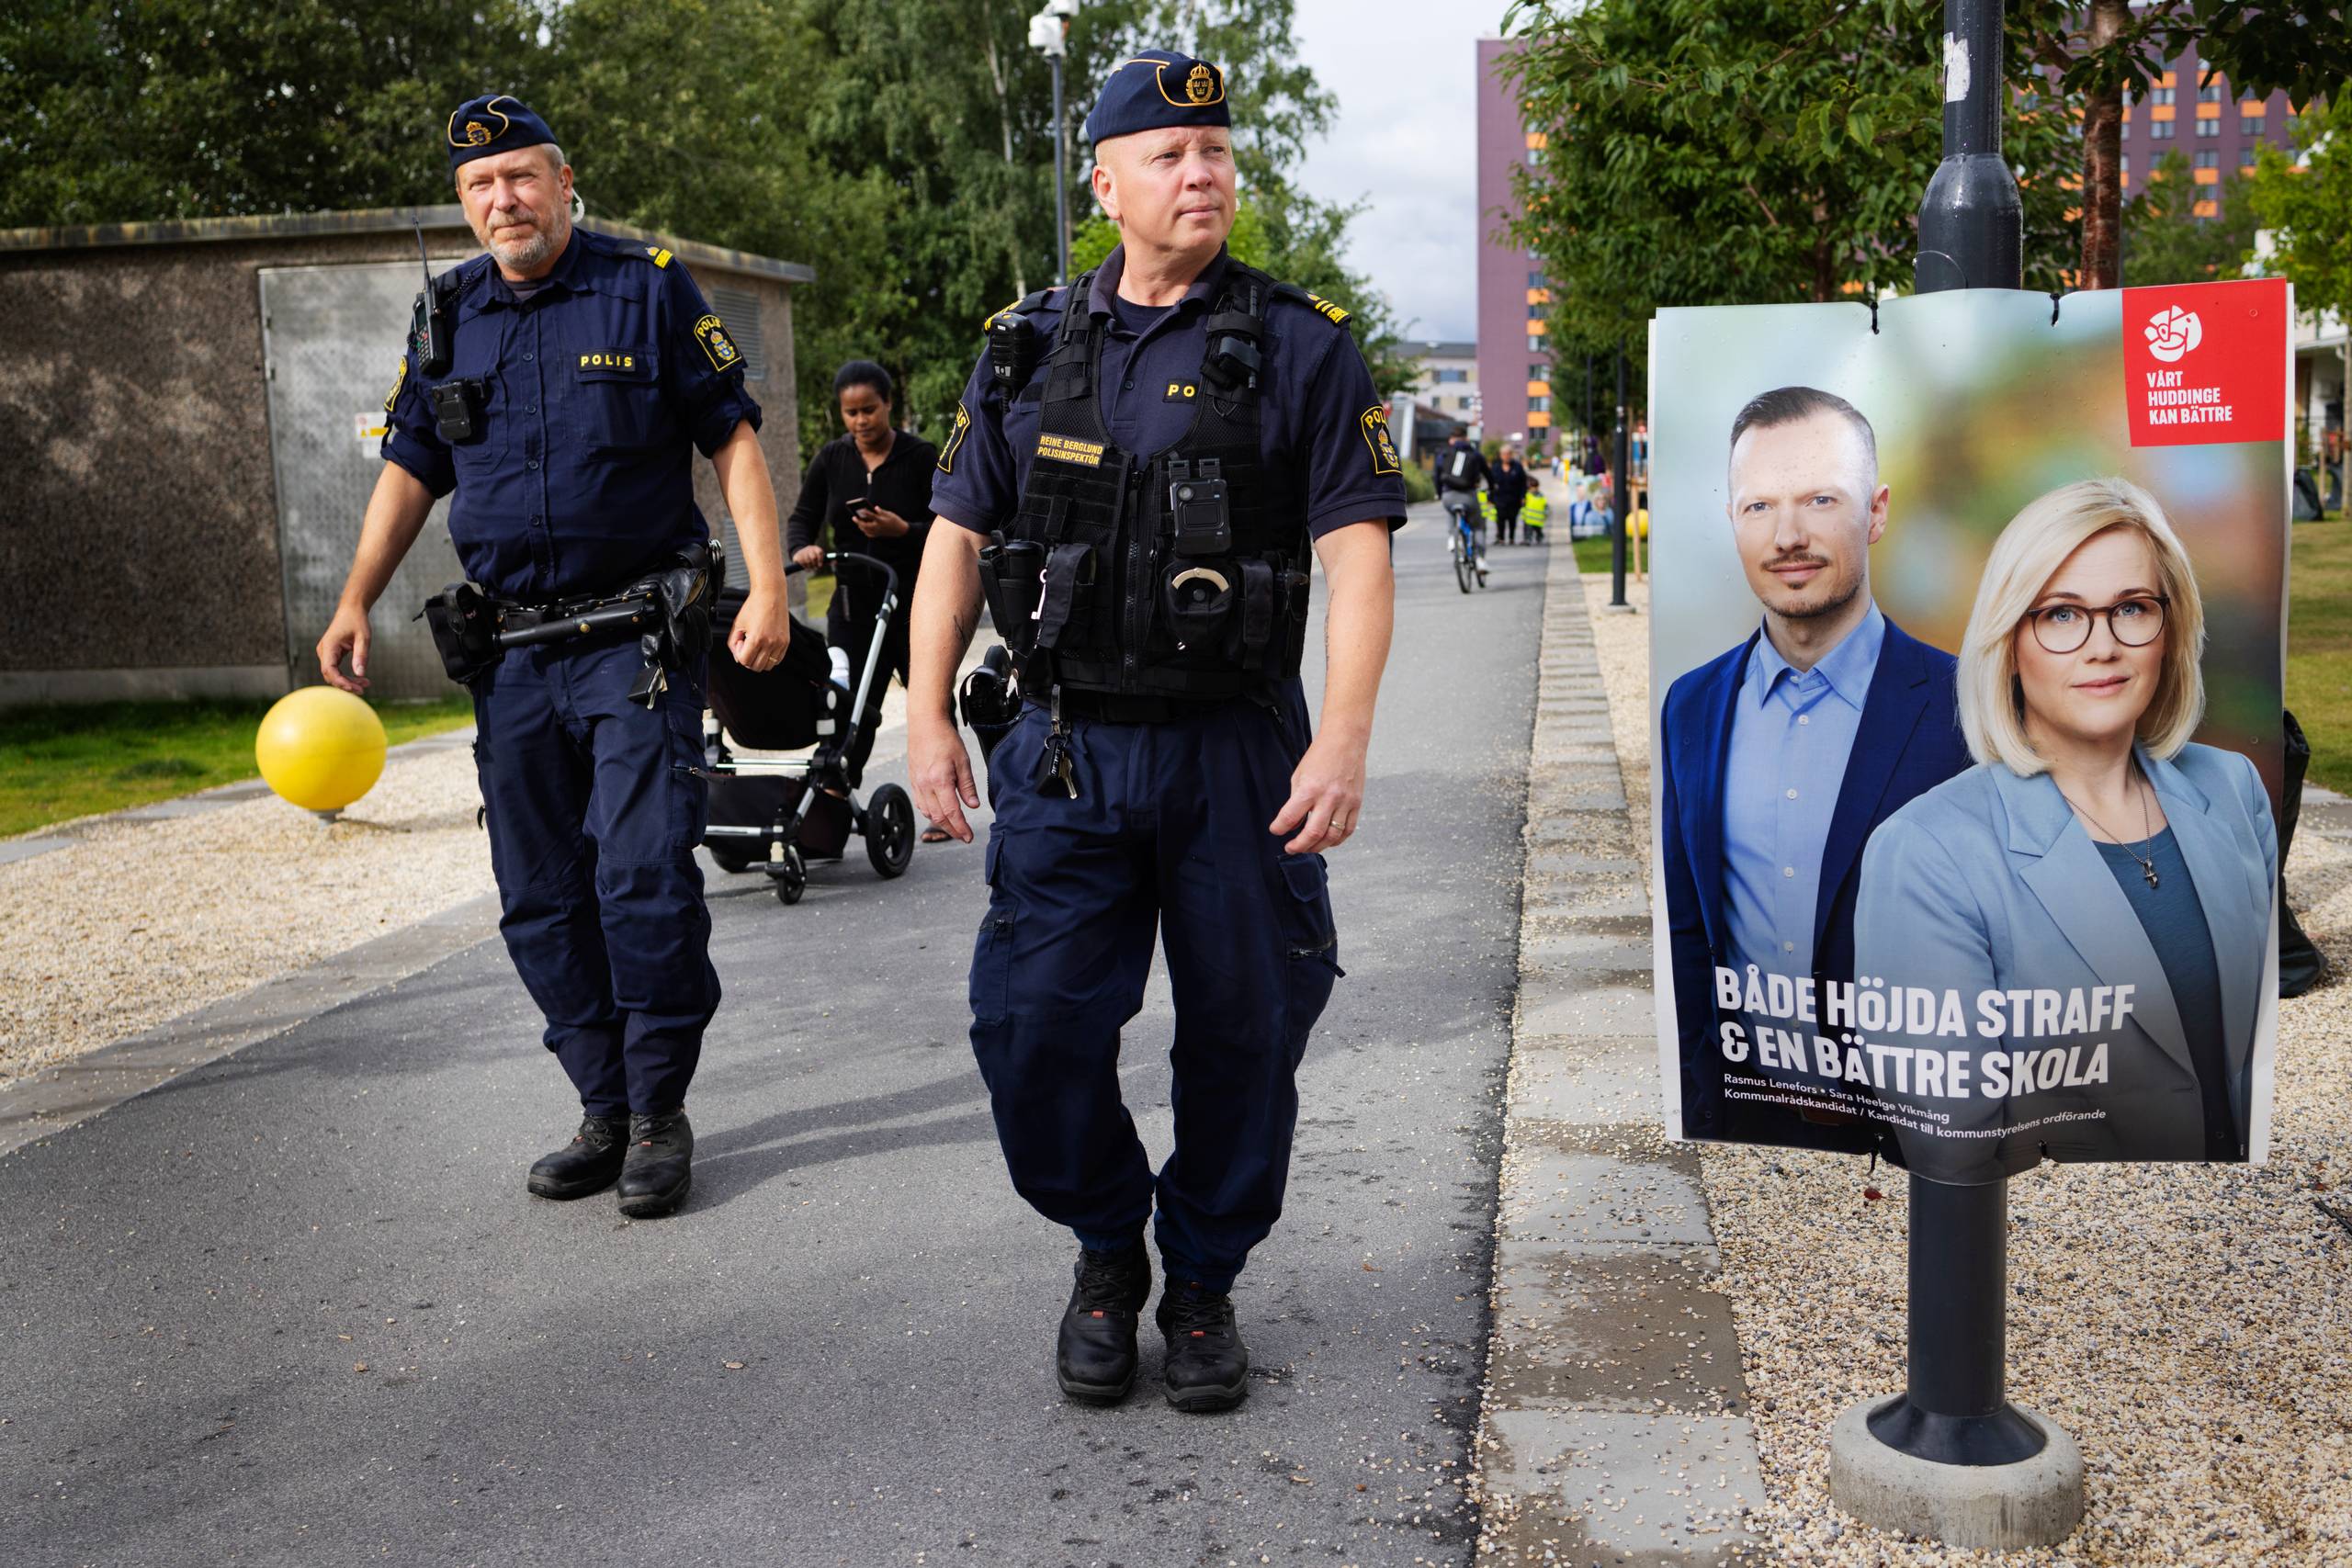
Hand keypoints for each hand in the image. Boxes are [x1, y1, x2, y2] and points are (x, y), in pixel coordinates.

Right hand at [317, 602, 371, 692]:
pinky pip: (336, 670)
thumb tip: (360, 674)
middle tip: (364, 689)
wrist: (351, 610)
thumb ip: (361, 655)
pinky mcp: (331, 655)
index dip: (340, 682)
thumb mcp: (363, 638)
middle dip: (346, 684)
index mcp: (329, 646)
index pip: (329, 669)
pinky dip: (346, 676)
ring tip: (365, 683)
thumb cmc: (357, 621)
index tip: (355, 688)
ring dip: (347, 681)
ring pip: (333, 674)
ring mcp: (326, 653)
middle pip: (330, 675)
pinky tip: (360, 679)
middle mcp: (323, 650)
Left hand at [728, 583, 790, 671]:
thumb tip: (738, 659)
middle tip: (748, 645)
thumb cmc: (753, 606)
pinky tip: (765, 646)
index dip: (739, 655)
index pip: (744, 661)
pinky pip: (777, 660)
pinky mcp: (786, 642)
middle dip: (748, 659)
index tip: (741, 642)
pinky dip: (770, 658)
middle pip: (756, 666)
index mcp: (756, 638)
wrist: (771, 594)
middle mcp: (770, 642)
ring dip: (759, 660)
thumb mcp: (738, 624)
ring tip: (757, 647)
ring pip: (768, 666)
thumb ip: (733, 643)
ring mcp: (780, 643)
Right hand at [792, 544, 824, 571]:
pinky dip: (805, 567)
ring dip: (810, 567)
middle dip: (815, 564)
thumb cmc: (813, 556)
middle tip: (815, 568)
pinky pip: (802, 563)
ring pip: (807, 561)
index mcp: (816, 548)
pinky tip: (806, 568)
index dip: (820, 560)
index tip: (820, 565)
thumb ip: (827, 560)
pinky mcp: (798, 555)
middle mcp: (809, 549)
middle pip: (813, 557)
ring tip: (811, 568)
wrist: (800, 552)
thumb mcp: (820, 557)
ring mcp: (803, 551)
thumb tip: (835, 562)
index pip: (819, 552)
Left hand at [854, 505, 909, 537]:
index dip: (865, 512)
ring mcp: (878, 532)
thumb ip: (881, 511)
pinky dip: (865, 531)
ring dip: (860, 526)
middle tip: (853, 517)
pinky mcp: (878, 535)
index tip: (860, 509)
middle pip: (865, 525)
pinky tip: (863, 527)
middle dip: (858, 521)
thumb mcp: (889, 514)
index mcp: (881, 521)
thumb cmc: (895, 520)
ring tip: (857, 521)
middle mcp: (878, 527)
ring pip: (866, 530)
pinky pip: (869, 534)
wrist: (901, 531)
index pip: (871, 516)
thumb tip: (875, 508)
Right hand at [908, 712, 978, 843]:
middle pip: (938, 817)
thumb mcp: (963, 761)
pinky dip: (930, 813)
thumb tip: (973, 805)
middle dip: (952, 830)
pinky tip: (938, 814)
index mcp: (939, 781)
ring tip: (953, 828)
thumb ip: (967, 785)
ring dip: (941, 823)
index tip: (968, 836)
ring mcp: (917, 783)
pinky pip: (920, 803)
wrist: (925, 724)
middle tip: (963, 837)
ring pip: (927, 812)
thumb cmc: (945, 738)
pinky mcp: (913, 780)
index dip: (961, 827)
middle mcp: (925, 785)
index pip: (952, 812)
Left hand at [1268, 732, 1366, 854]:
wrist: (1346, 741)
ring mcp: (1345, 802)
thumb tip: (1291, 824)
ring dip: (1317, 847)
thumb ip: (1295, 800)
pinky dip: (1336, 840)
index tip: (1275, 830)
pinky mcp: (1357, 804)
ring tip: (1307, 847)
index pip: (1290, 817)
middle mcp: (1329, 797)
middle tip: (1290, 848)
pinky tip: (1327, 841)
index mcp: (1310, 788)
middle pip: (1313, 833)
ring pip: (1332, 836)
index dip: (1279, 828)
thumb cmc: (1320, 755)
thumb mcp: (1299, 775)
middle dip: (1299, 846)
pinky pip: (1348, 830)